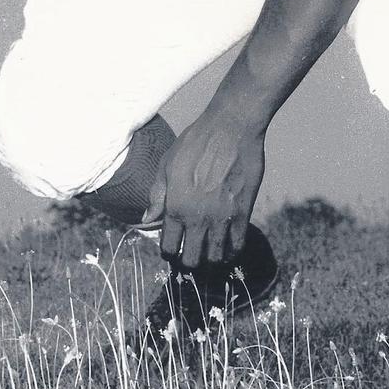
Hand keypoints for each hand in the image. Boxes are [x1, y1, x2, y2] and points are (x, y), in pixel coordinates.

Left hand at [143, 110, 266, 268]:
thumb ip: (156, 196)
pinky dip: (232, 250)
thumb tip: (146, 219)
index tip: (173, 248)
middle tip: (192, 253)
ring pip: (215, 257)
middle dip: (189, 260)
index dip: (169, 252)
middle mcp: (197, 218)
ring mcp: (221, 217)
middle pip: (192, 260)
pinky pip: (238, 244)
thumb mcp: (167, 165)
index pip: (169, 248)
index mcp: (175, 208)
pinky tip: (228, 245)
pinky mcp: (242, 212)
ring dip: (211, 259)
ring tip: (210, 251)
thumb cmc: (195, 142)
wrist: (230, 128)